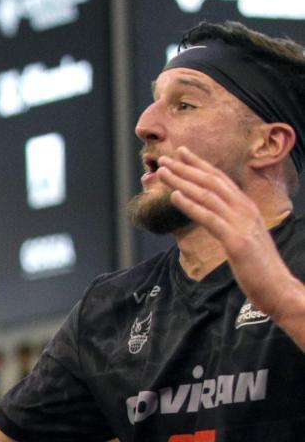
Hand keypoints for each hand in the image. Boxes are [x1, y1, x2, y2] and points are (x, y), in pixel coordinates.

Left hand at [158, 147, 302, 315]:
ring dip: (182, 181)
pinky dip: (191, 205)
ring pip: (207, 196)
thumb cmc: (258, 267)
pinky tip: (174, 196)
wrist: (279, 289)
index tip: (181, 152)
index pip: (221, 180)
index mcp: (248, 208)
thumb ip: (230, 223)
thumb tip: (213, 215)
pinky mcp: (236, 241)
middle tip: (163, 158)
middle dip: (186, 168)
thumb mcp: (244, 237)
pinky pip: (209, 218)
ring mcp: (242, 224)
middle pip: (211, 182)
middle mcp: (246, 210)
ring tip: (162, 172)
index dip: (200, 164)